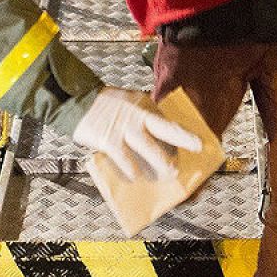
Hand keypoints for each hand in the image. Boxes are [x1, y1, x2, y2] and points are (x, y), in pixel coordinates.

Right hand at [72, 87, 202, 180]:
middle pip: (167, 131)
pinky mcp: (110, 141)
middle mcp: (139, 115)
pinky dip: (132, 172)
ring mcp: (125, 128)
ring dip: (159, 167)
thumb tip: (160, 145)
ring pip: (151, 152)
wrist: (77, 100)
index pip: (169, 122)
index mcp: (145, 106)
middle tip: (184, 162)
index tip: (199, 145)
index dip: (185, 135)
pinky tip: (134, 176)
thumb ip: (145, 119)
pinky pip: (127, 162)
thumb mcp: (131, 104)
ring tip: (164, 175)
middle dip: (183, 144)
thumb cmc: (106, 107)